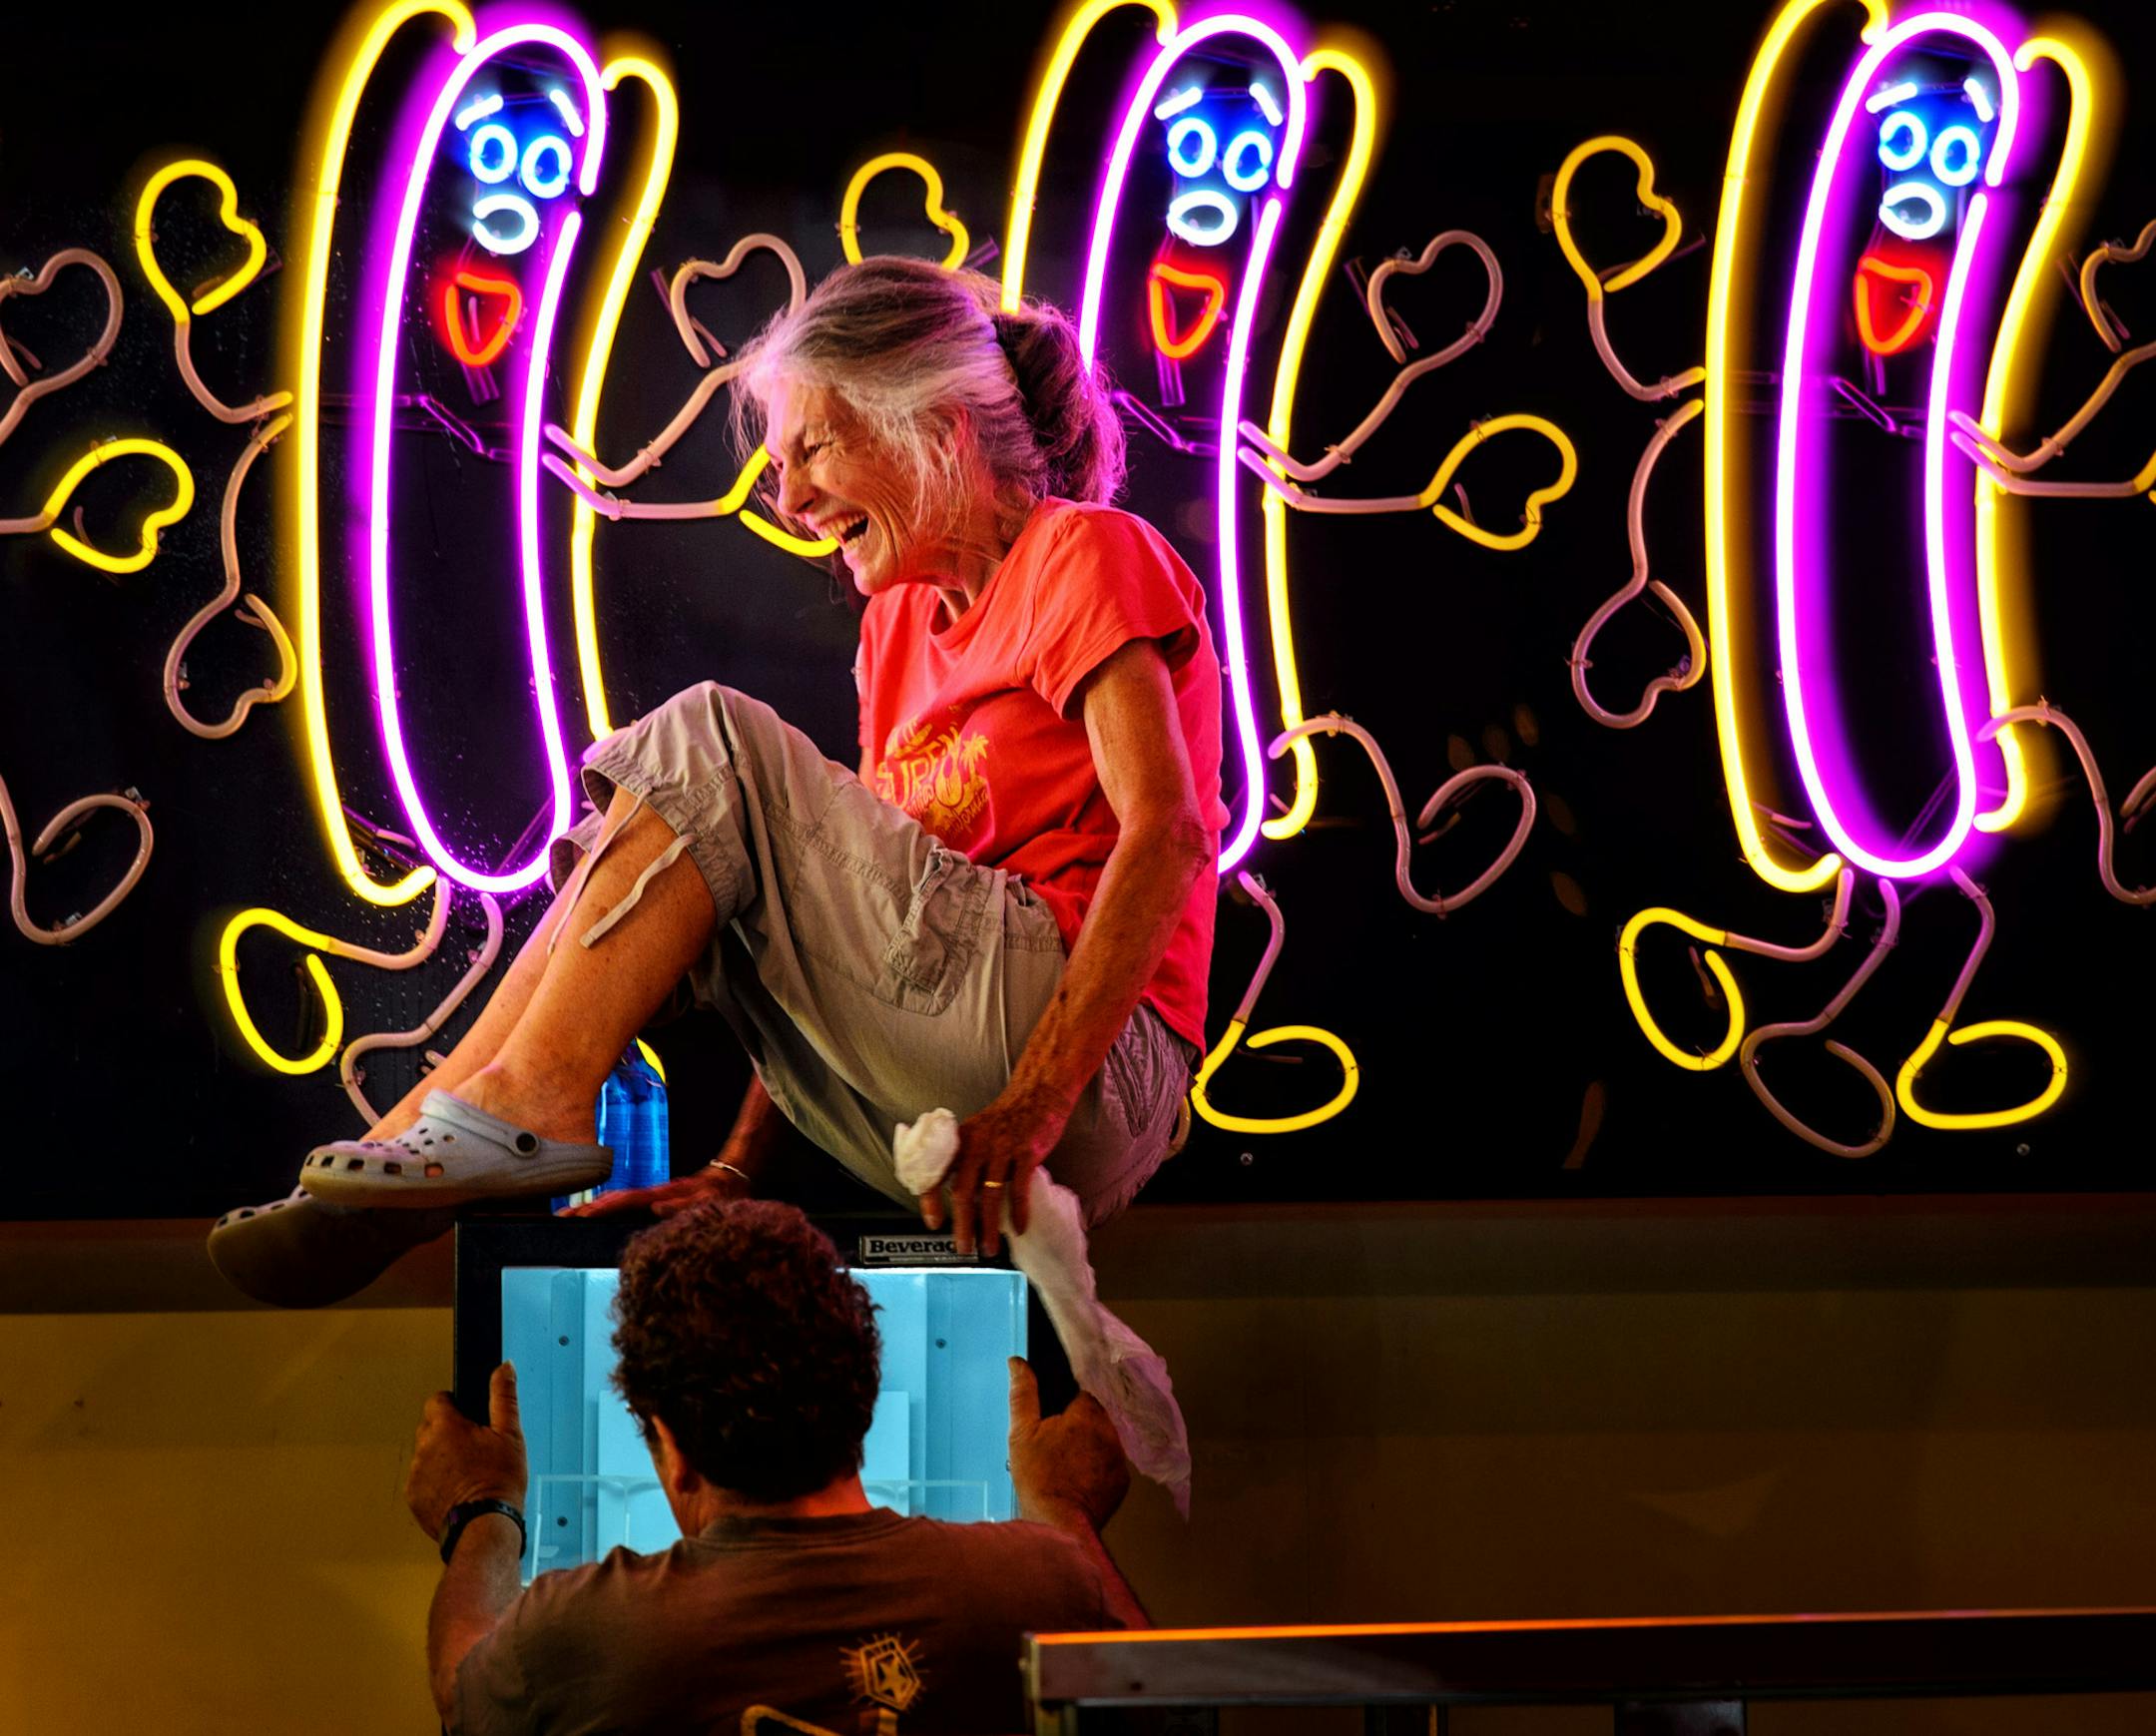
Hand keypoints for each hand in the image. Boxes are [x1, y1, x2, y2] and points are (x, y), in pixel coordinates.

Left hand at [405, 1363, 527, 1541]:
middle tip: (473, 1450)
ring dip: (440, 1460)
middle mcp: (424, 1448)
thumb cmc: (498, 1484)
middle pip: (430, 1427)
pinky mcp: (413, 1498)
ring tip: (467, 1475)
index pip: (437, 1400)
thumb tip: (504, 1368)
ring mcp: (415, 1475)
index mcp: (445, 1427)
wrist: (484, 1528)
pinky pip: (421, 1481)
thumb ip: (504, 1396)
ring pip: (425, 1456)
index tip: (467, 1419)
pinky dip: (435, 1484)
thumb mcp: (511, 1435)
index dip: (454, 1405)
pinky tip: (457, 1492)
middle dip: (448, 1433)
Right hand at [557, 1160, 752, 1218]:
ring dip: (592, 1206)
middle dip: (586, 1207)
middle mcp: (653, 1193)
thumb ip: (684, 1205)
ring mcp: (653, 1195)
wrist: (732, 1178)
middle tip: (560, 1217)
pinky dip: (606, 1207)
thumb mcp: (708, 1202)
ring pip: (616, 1199)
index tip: (583, 1214)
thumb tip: (656, 1207)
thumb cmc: (722, 1193)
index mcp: (662, 1194)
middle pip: (613, 1198)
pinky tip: (595, 1212)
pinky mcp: (655, 1199)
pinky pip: (625, 1203)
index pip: (626, 1200)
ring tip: (567, 1215)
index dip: (604, 1207)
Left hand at [921, 1092, 1064, 1257]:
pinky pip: (1020, 1188)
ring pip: (990, 1196)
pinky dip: (1019, 1212)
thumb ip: (965, 1158)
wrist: (1038, 1091)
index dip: (931, 1200)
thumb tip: (957, 1193)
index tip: (933, 1223)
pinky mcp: (1027, 1153)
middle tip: (963, 1248)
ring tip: (989, 1248)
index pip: (936, 1172)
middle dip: (961, 1225)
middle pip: (962, 1192)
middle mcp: (977, 1145)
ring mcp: (1003, 1149)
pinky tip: (1019, 1229)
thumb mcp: (976, 1131)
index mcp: (960, 1141)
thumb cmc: (1006, 1118)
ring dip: (988, 1227)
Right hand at [1007, 1357, 1128, 1533]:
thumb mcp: (1021, 1433)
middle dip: (1078, 1425)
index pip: (1082, 1394)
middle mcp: (1110, 1431)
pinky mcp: (1122, 1481)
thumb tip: (1018, 1363)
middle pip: (1095, 1416)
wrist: (1059, 1525)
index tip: (1053, 1422)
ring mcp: (1119, 1458)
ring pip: (1104, 1439)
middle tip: (1055, 1446)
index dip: (1066, 1406)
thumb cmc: (1038, 1479)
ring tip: (1066, 1465)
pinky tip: (1079, 1479)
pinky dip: (1098, 1467)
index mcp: (1088, 1413)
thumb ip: (1023, 1393)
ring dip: (1090, 1445)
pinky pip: (1111, 1464)